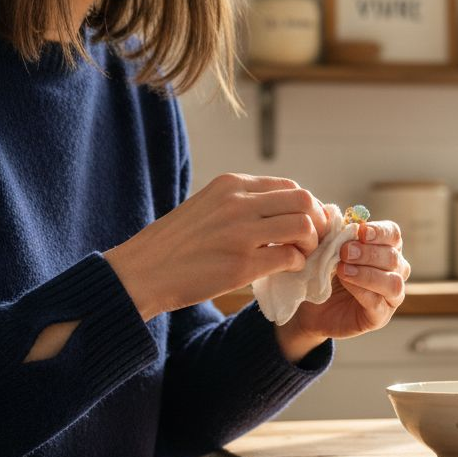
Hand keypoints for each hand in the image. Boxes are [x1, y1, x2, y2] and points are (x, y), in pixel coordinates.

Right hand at [104, 173, 328, 321]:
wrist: (140, 271)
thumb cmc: (174, 244)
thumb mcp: (207, 207)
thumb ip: (241, 204)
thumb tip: (282, 212)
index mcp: (230, 184)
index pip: (288, 186)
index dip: (305, 206)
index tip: (306, 223)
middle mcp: (238, 202)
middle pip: (303, 201)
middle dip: (316, 221)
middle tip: (312, 241)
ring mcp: (241, 233)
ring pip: (303, 226)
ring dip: (310, 244)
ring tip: (299, 255)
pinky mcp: (242, 264)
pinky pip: (290, 257)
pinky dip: (297, 264)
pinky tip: (286, 269)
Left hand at [274, 220, 409, 356]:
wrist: (309, 308)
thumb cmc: (322, 273)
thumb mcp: (324, 249)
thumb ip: (329, 231)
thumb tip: (327, 211)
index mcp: (385, 248)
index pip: (393, 234)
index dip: (379, 231)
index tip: (360, 231)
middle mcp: (394, 270)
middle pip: (393, 257)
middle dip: (368, 252)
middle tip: (344, 251)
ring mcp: (390, 296)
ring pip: (393, 282)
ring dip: (368, 273)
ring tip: (343, 269)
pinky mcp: (380, 316)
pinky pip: (379, 303)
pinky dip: (363, 292)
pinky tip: (347, 284)